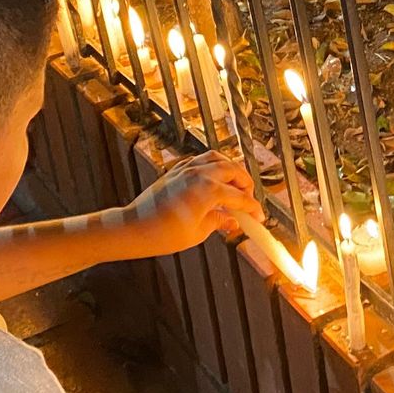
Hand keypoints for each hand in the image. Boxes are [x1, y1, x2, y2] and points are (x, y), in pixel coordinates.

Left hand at [128, 151, 261, 252]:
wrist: (135, 227)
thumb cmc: (163, 233)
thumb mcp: (199, 232)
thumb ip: (219, 222)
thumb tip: (232, 222)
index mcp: (209, 190)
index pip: (240, 198)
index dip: (253, 209)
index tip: (258, 217)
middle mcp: (200, 174)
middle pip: (234, 171)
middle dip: (246, 184)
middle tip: (249, 200)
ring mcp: (186, 169)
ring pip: (218, 158)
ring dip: (231, 169)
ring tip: (235, 184)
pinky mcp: (176, 170)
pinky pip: (200, 160)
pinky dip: (212, 165)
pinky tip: (214, 177)